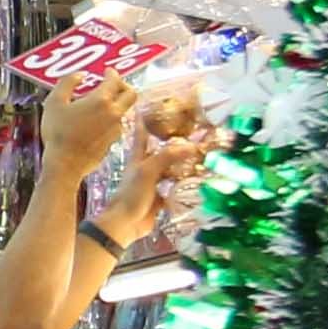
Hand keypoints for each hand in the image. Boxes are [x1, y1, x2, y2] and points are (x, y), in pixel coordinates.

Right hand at [36, 71, 138, 183]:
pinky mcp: (113, 141)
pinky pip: (117, 125)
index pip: (115, 80)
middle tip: (112, 84)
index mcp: (101, 100)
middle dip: (123, 86)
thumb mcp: (54, 102)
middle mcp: (114, 113)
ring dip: (117, 103)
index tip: (108, 71)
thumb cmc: (58, 134)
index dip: (112, 73)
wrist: (65, 164)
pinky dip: (111, 118)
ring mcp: (116, 129)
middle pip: (131, 94)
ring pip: (125, 110)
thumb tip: (79, 75)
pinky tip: (97, 121)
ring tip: (101, 103)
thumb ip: (67, 82)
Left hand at [98, 111, 211, 247]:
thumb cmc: (131, 194)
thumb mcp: (147, 171)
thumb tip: (190, 146)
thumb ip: (167, 157)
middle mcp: (146, 166)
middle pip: (161, 150)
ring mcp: (154, 182)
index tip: (151, 104)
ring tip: (201, 153)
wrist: (126, 224)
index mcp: (138, 157)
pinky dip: (186, 183)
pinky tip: (199, 178)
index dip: (146, 119)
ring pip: (171, 168)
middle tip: (192, 130)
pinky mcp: (161, 197)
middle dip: (175, 141)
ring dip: (183, 163)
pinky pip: (176, 187)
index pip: (142, 133)